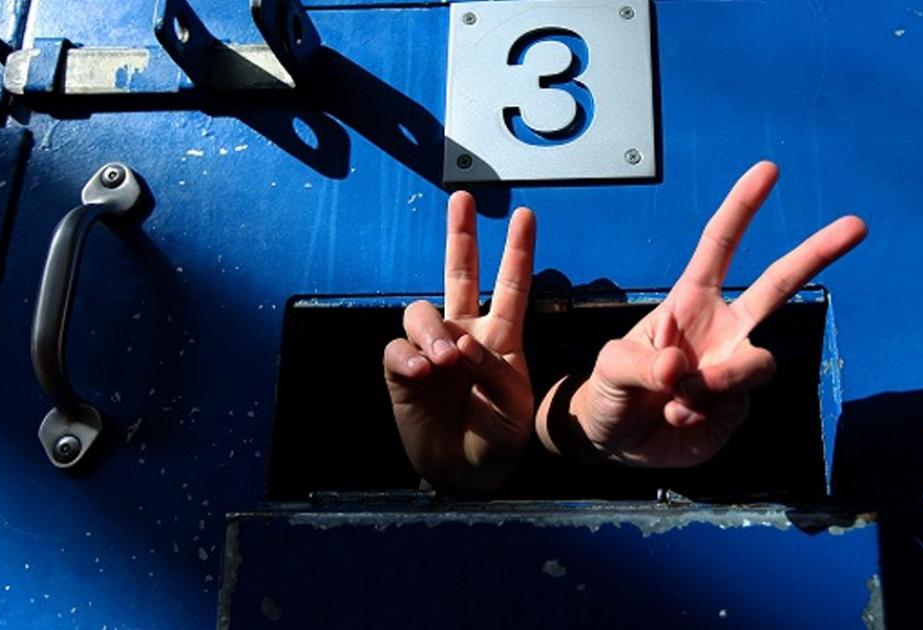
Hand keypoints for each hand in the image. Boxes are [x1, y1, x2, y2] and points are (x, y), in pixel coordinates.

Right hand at [384, 192, 535, 493]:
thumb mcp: (512, 406)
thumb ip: (491, 370)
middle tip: (463, 200)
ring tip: (445, 359)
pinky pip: (397, 351)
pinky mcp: (402, 372)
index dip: (517, 251)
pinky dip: (407, 358)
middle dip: (461, 235)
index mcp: (501, 338)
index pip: (510, 286)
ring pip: (421, 312)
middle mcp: (465, 334)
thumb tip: (458, 344)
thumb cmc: (498, 436)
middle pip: (459, 274)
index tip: (525, 215)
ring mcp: (432, 350)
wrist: (467, 470)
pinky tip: (421, 372)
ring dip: (432, 330)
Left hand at [536, 161, 866, 466]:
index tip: (768, 171)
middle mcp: (722, 330)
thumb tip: (680, 368)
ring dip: (720, 380)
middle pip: (778, 285)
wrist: (613, 440)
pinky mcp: (736, 410)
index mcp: (690, 302)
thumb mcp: (610, 369)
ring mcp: (732, 369)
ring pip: (758, 363)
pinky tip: (676, 418)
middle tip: (857, 224)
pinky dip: (699, 414)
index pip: (720, 247)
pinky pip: (734, 406)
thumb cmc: (610, 390)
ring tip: (678, 396)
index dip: (742, 208)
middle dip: (817, 253)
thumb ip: (641, 365)